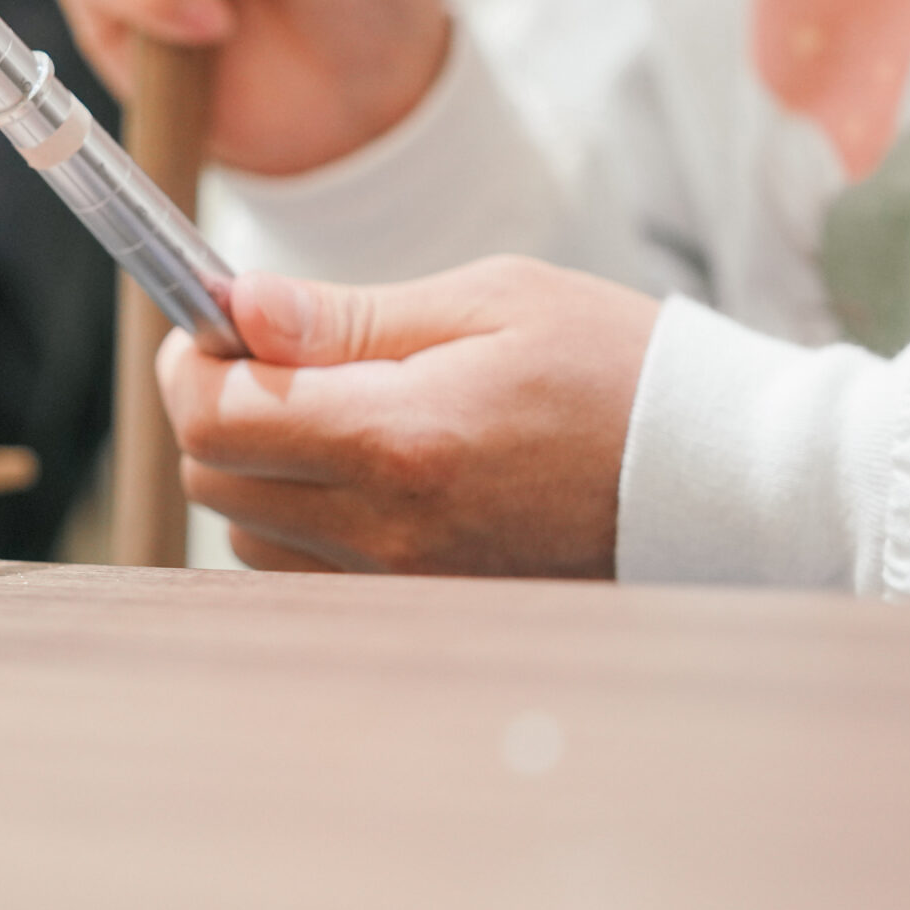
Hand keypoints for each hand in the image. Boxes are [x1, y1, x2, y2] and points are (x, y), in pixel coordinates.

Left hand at [158, 259, 660, 577]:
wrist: (718, 481)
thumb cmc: (612, 368)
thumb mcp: (486, 301)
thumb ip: (347, 315)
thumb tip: (239, 308)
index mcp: (401, 439)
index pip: (216, 419)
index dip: (192, 361)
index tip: (214, 321)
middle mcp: (387, 531)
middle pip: (211, 478)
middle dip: (218, 406)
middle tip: (275, 353)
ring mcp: (401, 584)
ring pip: (245, 531)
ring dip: (257, 465)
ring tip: (336, 408)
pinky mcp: (417, 608)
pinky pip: (302, 569)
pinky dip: (299, 516)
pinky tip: (363, 467)